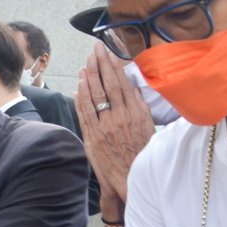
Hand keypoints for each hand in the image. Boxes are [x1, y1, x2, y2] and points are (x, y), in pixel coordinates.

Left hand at [76, 44, 155, 204]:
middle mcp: (118, 118)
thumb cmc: (142, 153)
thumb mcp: (148, 127)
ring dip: (88, 77)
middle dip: (100, 65)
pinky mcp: (92, 138)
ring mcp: (103, 128)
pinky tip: (79, 85)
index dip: (113, 66)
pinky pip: (85, 114)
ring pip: (94, 97)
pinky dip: (81, 98)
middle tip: (95, 49)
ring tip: (86, 63)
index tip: (109, 52)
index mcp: (134, 114)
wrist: (132, 178)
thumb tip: (133, 88)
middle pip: (106, 86)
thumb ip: (140, 106)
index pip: (121, 83)